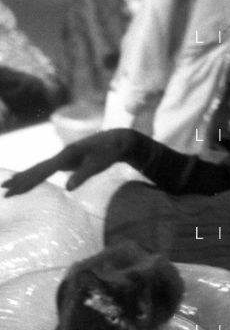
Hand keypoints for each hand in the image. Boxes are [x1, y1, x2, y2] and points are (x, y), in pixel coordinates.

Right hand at [2, 129, 138, 195]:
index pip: (44, 170)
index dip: (28, 181)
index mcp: (68, 154)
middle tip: (3, 191)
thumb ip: (85, 175)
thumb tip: (68, 188)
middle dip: (20, 180)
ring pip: (40, 168)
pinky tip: (29, 180)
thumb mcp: (101, 163)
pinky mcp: (68, 160)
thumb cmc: (111, 152)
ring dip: (25, 177)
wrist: (118, 139)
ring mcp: (64, 157)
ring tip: (8, 185)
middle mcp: (63, 154)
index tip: (14, 189)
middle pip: (37, 169)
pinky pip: (47, 169)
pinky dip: (35, 175)